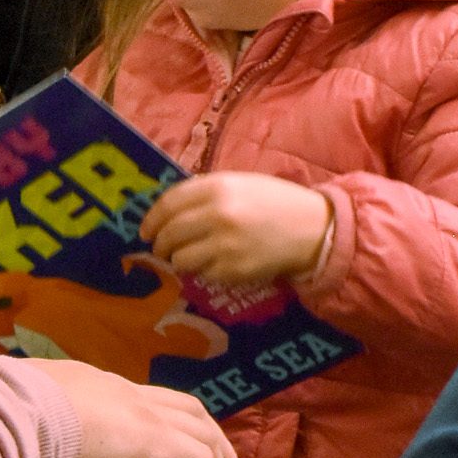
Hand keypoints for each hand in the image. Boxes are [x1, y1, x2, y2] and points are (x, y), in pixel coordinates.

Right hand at [18, 358, 238, 457]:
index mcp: (99, 385)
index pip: (150, 398)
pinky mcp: (151, 438)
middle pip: (189, 408)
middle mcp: (127, 393)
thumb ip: (49, 422)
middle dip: (212, 435)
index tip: (186, 440)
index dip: (174, 418)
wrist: (11, 406)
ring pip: (202, 431)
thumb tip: (39, 438)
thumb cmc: (10, 410)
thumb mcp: (33, 415)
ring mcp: (142, 413)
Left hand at [138, 172, 330, 286]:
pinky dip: (202, 271)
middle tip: (160, 248)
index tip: (145, 229)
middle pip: (169, 233)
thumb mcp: (239, 183)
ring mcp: (223, 245)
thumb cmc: (274, 202)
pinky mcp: (232, 271)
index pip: (169, 203)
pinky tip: (214, 264)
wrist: (311, 230)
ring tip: (187, 258)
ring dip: (178, 260)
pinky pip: (202, 274)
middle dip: (159, 243)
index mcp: (217, 187)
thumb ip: (205, 192)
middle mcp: (217, 214)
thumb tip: (169, 209)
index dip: (152, 218)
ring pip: (180, 258)